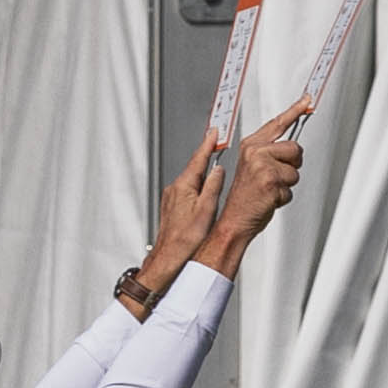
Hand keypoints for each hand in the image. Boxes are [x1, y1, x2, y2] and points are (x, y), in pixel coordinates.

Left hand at [126, 136, 233, 304]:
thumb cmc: (186, 238)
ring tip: (213, 170)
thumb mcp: (207, 209)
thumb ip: (213, 186)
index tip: (214, 133)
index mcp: (184, 186)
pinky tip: (203, 192)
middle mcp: (175, 189)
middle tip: (216, 144)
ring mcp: (172, 197)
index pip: (198, 159)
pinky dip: (196, 186)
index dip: (208, 144)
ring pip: (190, 179)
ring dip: (202, 173)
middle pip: (193, 167)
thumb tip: (218, 170)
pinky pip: (186, 190)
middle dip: (206, 156)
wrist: (169, 255)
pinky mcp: (171, 206)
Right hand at [196, 104, 316, 265]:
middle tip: (273, 178)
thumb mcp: (253, 167)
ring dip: (286, 185)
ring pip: (295, 171)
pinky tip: (268, 199)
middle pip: (294, 149)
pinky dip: (283, 197)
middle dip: (291, 166)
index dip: (295, 110)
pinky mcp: (270, 181)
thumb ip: (270, 153)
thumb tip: (293, 148)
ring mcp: (262, 166)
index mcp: (251, 145)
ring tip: (268, 190)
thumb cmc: (245, 196)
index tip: (307, 100)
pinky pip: (291, 188)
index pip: (278, 123)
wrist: (234, 219)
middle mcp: (255, 152)